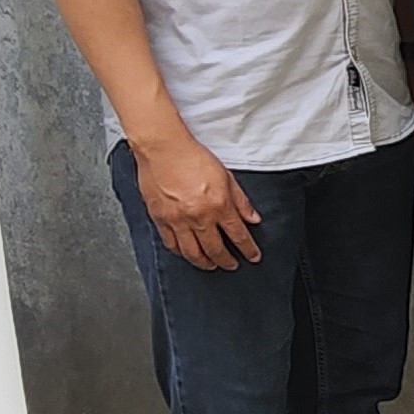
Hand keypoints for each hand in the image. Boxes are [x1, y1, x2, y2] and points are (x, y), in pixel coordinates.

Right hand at [133, 132, 262, 268]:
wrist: (162, 148)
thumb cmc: (192, 157)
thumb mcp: (225, 175)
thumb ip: (241, 201)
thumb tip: (253, 219)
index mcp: (218, 205)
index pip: (238, 235)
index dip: (248, 249)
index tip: (253, 257)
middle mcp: (199, 217)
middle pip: (216, 249)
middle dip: (227, 261)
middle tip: (232, 265)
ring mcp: (178, 221)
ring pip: (193, 253)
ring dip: (205, 263)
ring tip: (211, 265)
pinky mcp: (161, 220)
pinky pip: (172, 245)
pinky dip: (182, 253)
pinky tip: (187, 254)